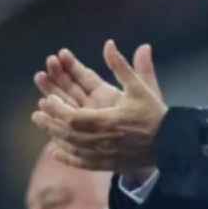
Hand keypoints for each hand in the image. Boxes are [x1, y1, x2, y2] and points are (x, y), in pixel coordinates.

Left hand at [33, 41, 166, 171]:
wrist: (171, 143)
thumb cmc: (154, 113)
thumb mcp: (139, 86)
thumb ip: (121, 66)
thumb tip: (108, 44)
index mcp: (108, 121)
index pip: (73, 117)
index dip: (57, 110)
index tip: (46, 100)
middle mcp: (103, 140)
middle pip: (68, 134)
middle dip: (51, 122)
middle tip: (36, 114)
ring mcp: (104, 155)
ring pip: (73, 148)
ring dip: (55, 137)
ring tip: (43, 127)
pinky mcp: (108, 164)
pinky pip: (82, 163)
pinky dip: (67, 158)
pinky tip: (55, 152)